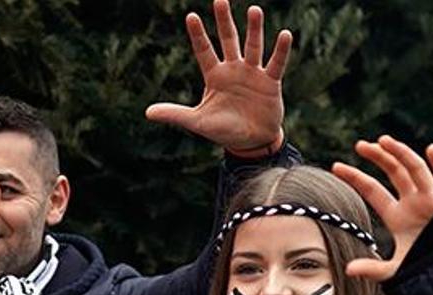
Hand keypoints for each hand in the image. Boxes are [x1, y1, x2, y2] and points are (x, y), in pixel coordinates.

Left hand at [146, 1, 291, 156]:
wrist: (251, 142)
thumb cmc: (223, 130)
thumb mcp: (197, 122)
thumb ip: (175, 114)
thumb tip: (147, 113)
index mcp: (215, 76)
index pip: (204, 51)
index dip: (198, 35)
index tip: (190, 16)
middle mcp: (233, 70)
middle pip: (228, 40)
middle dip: (224, 21)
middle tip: (219, 0)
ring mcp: (253, 73)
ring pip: (252, 47)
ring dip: (254, 30)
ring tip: (254, 10)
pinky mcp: (270, 82)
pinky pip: (276, 64)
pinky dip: (281, 50)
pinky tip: (285, 34)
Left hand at [332, 136, 432, 280]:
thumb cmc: (425, 267)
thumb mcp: (395, 269)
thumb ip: (373, 269)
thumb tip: (348, 271)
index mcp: (397, 215)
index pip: (372, 190)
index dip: (355, 178)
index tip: (336, 167)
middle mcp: (413, 202)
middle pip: (394, 172)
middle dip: (378, 157)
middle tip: (360, 145)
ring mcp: (431, 200)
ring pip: (415, 170)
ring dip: (401, 153)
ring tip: (384, 140)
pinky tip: (431, 150)